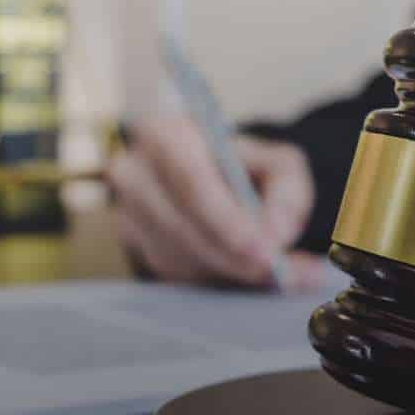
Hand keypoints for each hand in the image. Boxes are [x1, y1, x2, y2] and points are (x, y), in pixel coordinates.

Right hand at [108, 114, 325, 290]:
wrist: (210, 180)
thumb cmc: (243, 169)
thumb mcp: (278, 165)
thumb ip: (288, 194)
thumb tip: (277, 234)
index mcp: (167, 135)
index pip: (192, 181)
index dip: (227, 221)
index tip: (264, 251)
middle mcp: (135, 173)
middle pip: (179, 226)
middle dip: (230, 257)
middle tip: (272, 272)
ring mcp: (127, 212)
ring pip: (176, 257)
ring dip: (225, 272)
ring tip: (272, 276)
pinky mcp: (133, 246)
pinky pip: (172, 274)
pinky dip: (212, 279)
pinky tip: (243, 275)